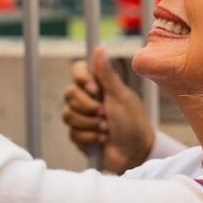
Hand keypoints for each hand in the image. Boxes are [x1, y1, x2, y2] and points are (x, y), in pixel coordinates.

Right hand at [62, 46, 154, 174]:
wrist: (135, 154)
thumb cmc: (133, 123)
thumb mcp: (121, 96)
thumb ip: (107, 74)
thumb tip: (99, 48)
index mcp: (99, 85)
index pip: (77, 70)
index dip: (81, 77)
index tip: (94, 87)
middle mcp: (88, 99)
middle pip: (69, 93)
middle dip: (88, 106)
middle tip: (105, 114)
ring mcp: (82, 117)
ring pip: (68, 114)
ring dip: (90, 123)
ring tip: (106, 128)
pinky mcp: (79, 135)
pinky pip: (72, 132)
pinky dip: (89, 136)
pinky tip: (102, 139)